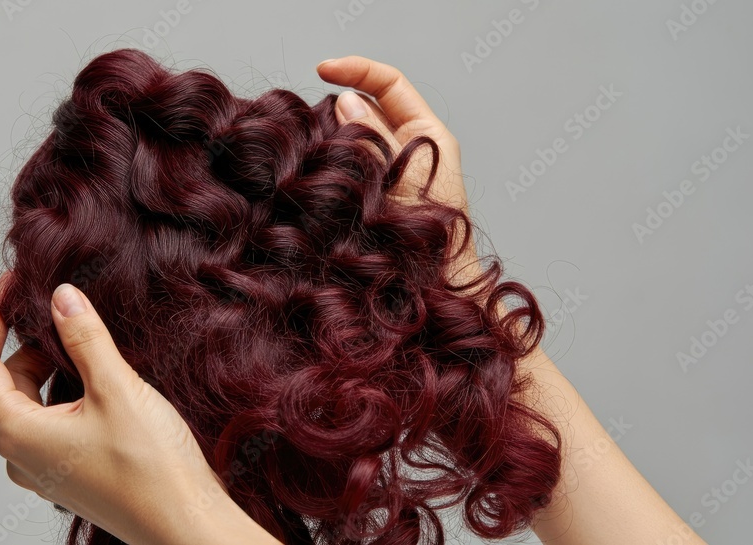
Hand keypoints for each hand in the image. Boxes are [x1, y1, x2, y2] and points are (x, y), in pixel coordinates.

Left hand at [0, 274, 279, 544]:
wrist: (186, 524)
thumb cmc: (153, 471)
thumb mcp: (117, 389)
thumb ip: (84, 337)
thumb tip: (61, 297)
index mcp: (16, 432)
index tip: (12, 285)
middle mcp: (21, 453)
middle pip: (4, 380)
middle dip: (29, 339)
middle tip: (64, 306)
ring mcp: (45, 466)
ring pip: (32, 400)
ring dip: (53, 364)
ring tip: (90, 339)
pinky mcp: (70, 471)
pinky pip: (54, 419)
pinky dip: (69, 390)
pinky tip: (104, 377)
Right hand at [316, 56, 479, 281]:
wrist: (439, 288)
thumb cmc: (433, 240)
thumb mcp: (402, 178)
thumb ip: (375, 138)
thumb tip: (348, 100)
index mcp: (428, 134)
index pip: (389, 84)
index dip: (357, 70)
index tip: (323, 70)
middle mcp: (411, 148)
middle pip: (368, 108)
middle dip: (338, 108)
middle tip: (313, 126)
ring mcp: (392, 172)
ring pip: (355, 138)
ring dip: (333, 140)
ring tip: (315, 154)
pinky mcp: (375, 194)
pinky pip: (350, 167)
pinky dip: (333, 164)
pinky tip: (319, 177)